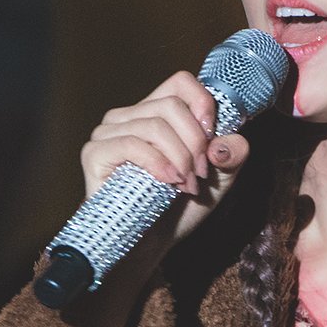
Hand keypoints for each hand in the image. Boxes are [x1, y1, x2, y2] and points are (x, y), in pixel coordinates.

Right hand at [81, 71, 251, 248]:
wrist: (151, 244)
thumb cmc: (180, 208)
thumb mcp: (219, 178)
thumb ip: (231, 154)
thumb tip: (228, 142)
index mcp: (157, 112)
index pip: (181, 82)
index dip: (203, 103)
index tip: (213, 138)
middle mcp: (130, 116)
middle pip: (171, 104)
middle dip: (195, 142)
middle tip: (200, 173)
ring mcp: (109, 132)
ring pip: (154, 124)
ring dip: (180, 159)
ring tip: (186, 185)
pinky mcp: (95, 153)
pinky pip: (131, 143)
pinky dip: (157, 163)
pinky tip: (168, 182)